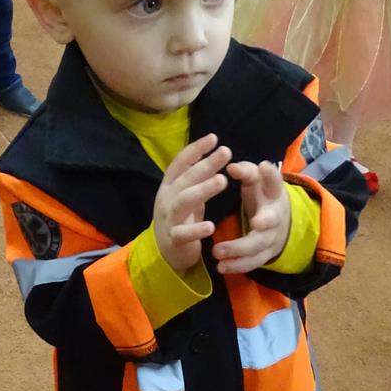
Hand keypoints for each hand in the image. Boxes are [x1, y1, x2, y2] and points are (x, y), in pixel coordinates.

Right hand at [154, 135, 231, 274]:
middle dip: (206, 164)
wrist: (164, 253)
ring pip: (184, 201)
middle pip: (186, 178)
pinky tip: (211, 226)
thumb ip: (198, 178)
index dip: (196, 149)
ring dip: (203, 190)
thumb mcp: (187, 195)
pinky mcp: (173, 239)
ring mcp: (168, 218)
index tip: (214, 138)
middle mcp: (167, 199)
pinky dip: (196, 230)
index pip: (180, 163)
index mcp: (170, 186)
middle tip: (226, 152)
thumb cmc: (181, 218)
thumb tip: (216, 153)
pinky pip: (183, 233)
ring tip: (223, 181)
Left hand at [213, 161, 290, 273]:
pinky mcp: (264, 253)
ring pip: (258, 245)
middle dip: (264, 222)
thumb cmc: (262, 194)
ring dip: (239, 250)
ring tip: (217, 251)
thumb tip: (231, 167)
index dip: (271, 175)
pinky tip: (221, 267)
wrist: (280, 220)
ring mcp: (271, 237)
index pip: (274, 182)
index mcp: (273, 193)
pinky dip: (237, 265)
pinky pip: (252, 262)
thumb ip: (245, 172)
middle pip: (271, 220)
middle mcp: (276, 215)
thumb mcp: (256, 180)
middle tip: (254, 222)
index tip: (263, 166)